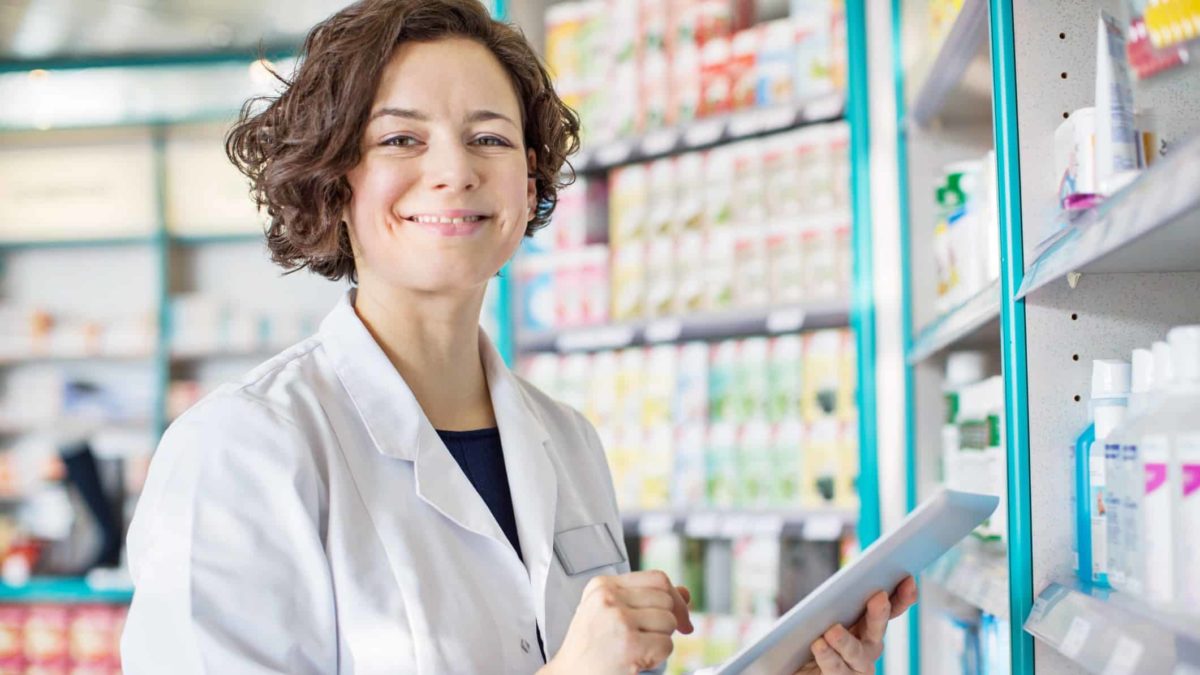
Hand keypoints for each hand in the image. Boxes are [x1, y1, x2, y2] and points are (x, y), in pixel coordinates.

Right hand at [543, 570, 692, 674]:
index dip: (676, 598)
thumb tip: (685, 593)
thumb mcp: (610, 612)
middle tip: (648, 639)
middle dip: (667, 622)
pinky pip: (666, 645)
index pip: (657, 578)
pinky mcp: (629, 645)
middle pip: (666, 600)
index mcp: (603, 585)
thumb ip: (645, 599)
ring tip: (636, 649)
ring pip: (669, 622)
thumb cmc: (589, 648)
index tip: (680, 616)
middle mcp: (609, 598)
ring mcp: (619, 620)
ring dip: (661, 640)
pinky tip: (637, 660)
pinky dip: (658, 657)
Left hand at [795, 576, 917, 673]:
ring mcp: (856, 666)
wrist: (793, 666)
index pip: (890, 609)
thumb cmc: (808, 634)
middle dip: (879, 614)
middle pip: (877, 630)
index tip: (908, 579)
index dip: (901, 596)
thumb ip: (833, 598)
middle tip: (879, 597)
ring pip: (856, 654)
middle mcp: (867, 646)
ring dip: (846, 642)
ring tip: (832, 631)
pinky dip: (828, 656)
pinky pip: (836, 669)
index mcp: (867, 624)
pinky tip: (819, 644)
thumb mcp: (820, 611)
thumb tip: (842, 577)